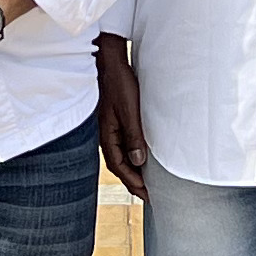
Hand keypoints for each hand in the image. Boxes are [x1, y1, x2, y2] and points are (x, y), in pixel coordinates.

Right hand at [96, 35, 150, 198]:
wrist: (109, 60)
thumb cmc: (118, 82)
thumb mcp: (129, 109)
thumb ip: (133, 135)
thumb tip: (139, 162)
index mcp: (106, 135)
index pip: (119, 167)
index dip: (133, 183)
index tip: (148, 195)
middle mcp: (106, 134)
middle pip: (118, 165)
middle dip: (132, 182)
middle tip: (149, 194)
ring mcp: (109, 128)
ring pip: (120, 156)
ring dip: (132, 170)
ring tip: (146, 181)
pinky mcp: (114, 120)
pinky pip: (122, 144)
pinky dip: (131, 156)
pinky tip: (140, 156)